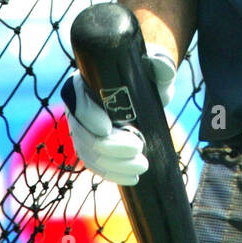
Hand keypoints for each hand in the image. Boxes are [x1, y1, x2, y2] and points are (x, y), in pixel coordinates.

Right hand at [60, 44, 176, 185]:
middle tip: (139, 149)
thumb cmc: (146, 72)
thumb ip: (160, 64)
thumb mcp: (155, 65)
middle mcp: (78, 107)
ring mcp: (82, 130)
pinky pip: (95, 165)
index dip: (89, 117)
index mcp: (86, 83)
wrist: (144, 84)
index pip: (79, 102)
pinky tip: (132, 178)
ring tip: (142, 166)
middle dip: (110, 148)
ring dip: (114, 165)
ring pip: (89, 154)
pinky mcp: (91, 146)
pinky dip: (112, 174)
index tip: (108, 128)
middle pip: (84, 135)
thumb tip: (163, 67)